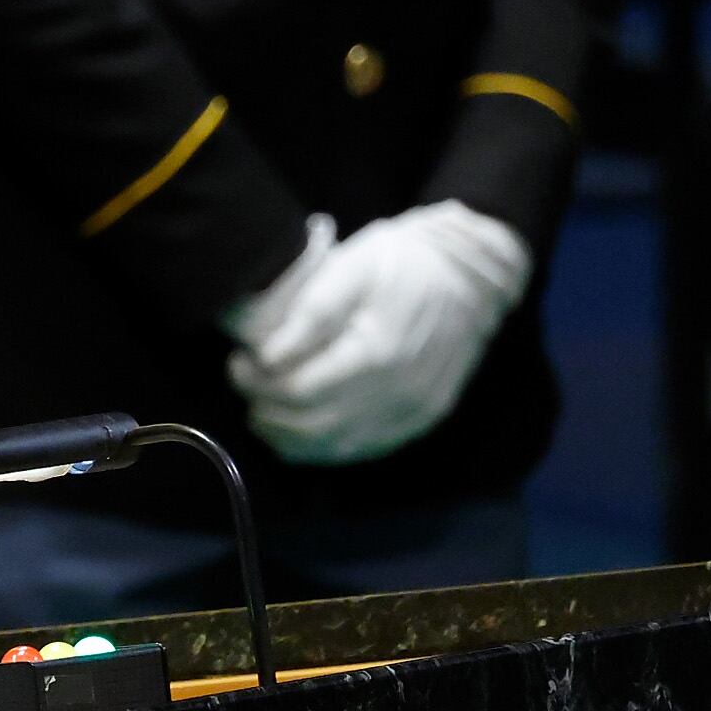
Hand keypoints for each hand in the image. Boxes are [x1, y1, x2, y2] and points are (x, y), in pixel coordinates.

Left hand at [224, 201, 531, 464]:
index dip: (257, 385)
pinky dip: (325, 446)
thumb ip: (309, 315)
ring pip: (336, 448)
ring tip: (265, 410)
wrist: (472, 271)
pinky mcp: (422, 418)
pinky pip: (365, 448)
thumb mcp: (351, 268)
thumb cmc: (403, 262)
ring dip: (289, 437)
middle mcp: (399, 393)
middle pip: (312, 427)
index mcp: (377, 353)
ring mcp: (414, 411)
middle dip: (267, 413)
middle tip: (247, 389)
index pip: (298, 392)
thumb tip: (267, 356)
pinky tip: (302, 429)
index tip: (238, 364)